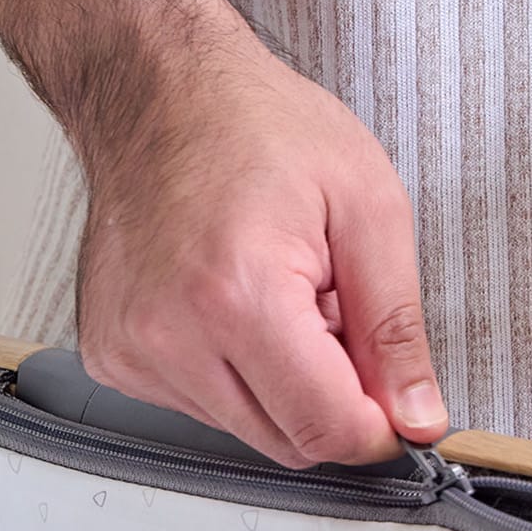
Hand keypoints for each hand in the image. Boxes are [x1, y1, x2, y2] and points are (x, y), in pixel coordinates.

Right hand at [73, 0, 446, 469]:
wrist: (159, 88)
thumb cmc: (257, 125)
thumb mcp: (368, 208)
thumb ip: (398, 328)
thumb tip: (418, 416)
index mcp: (239, 296)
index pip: (328, 429)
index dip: (380, 422)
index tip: (393, 393)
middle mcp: (169, 335)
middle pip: (288, 441)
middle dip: (329, 394)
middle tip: (328, 309)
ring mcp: (131, 350)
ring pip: (246, 429)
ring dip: (280, 382)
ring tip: (275, 294)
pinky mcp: (113, 356)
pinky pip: (200, 406)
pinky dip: (232, 371)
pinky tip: (231, 303)